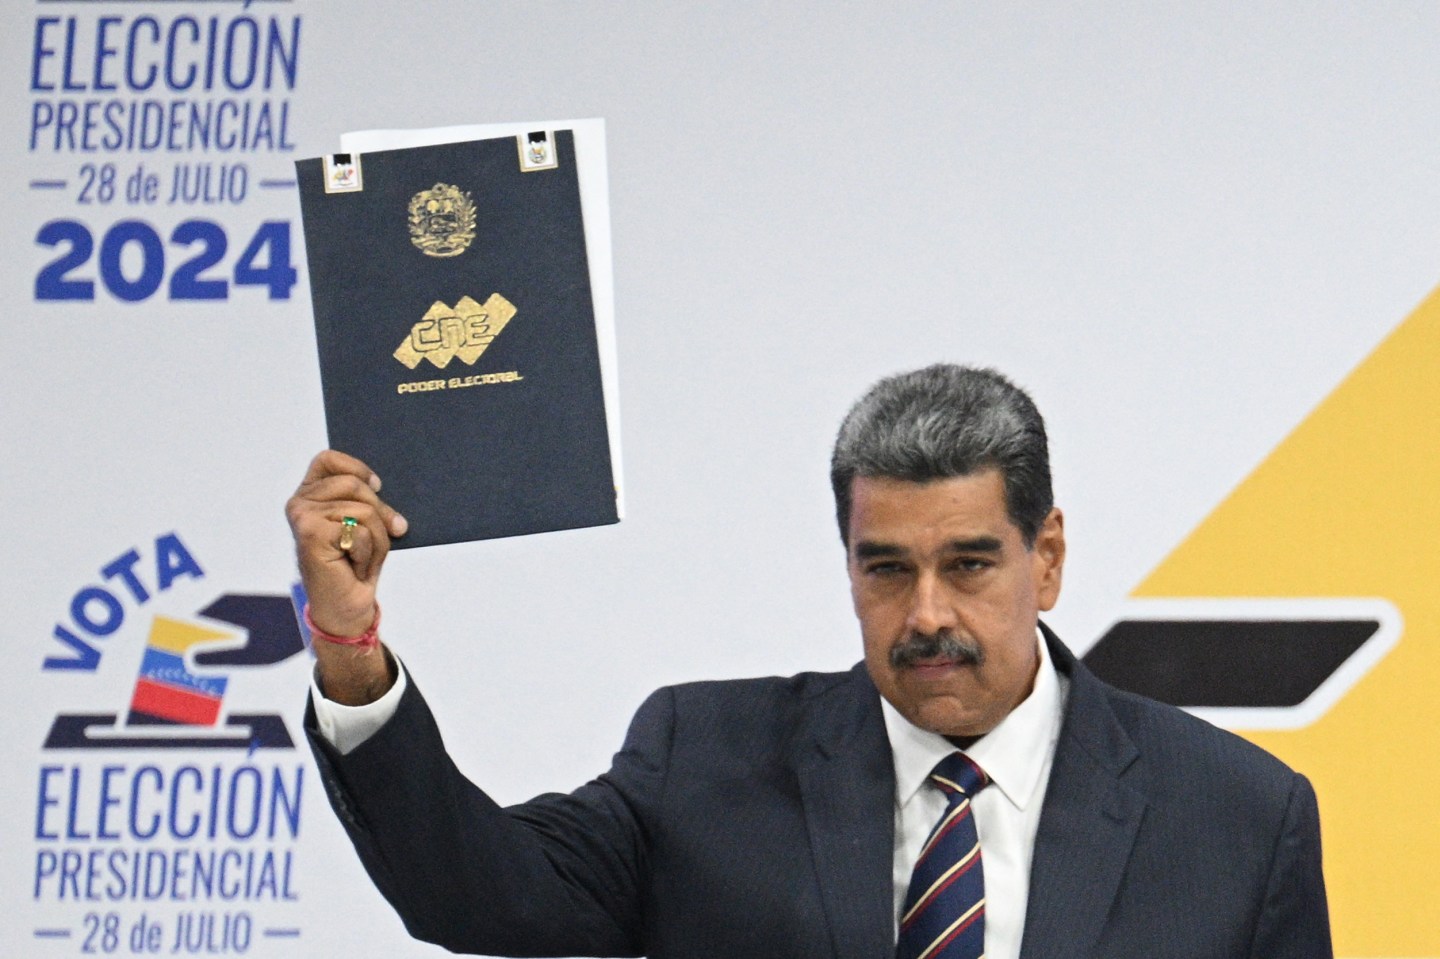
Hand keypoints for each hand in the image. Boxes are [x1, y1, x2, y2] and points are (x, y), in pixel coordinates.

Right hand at [286, 451, 407, 702]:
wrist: (345, 607)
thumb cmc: (354, 566)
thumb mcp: (364, 526)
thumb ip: (368, 504)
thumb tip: (385, 500)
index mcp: (309, 496)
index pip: (328, 460)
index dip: (357, 468)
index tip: (377, 487)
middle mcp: (299, 503)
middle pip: (355, 485)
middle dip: (379, 514)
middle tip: (374, 543)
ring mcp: (302, 517)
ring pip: (363, 509)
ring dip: (375, 540)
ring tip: (360, 558)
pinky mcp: (310, 533)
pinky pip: (360, 531)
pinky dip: (367, 552)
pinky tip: (353, 566)